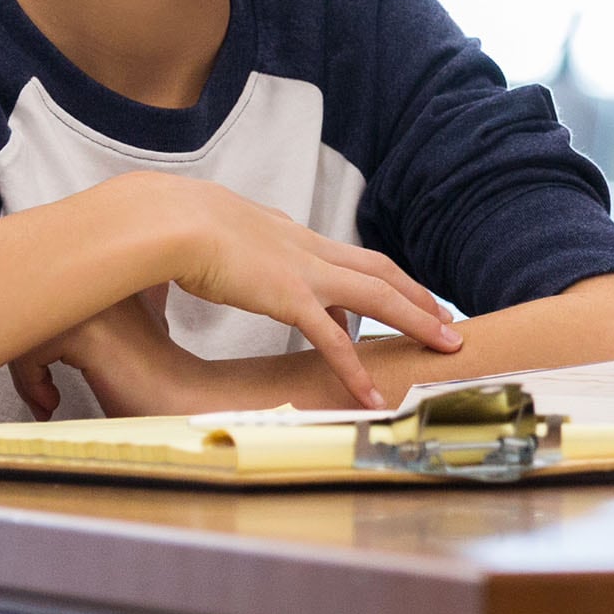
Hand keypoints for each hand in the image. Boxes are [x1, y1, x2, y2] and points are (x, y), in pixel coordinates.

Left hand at [14, 286, 265, 419]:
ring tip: (46, 398)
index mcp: (112, 265)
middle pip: (27, 302)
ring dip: (26, 372)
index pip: (44, 282)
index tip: (43, 369)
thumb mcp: (114, 330)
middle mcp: (103, 273)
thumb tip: (19, 314)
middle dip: (24, 352)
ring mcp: (94, 301)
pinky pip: (29, 352)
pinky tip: (53, 402)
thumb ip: (82, 311)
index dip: (33, 328)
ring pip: (22, 325)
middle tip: (38, 388)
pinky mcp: (86, 332)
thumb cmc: (145, 376)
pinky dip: (33, 384)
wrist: (180, 404)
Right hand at [115, 173, 458, 407]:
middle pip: (377, 269)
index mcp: (285, 232)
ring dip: (417, 319)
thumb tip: (204, 256)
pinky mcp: (289, 297)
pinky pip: (333, 339)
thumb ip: (219, 244)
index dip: (370, 276)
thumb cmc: (171, 223)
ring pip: (378, 295)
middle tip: (445, 318)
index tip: (391, 295)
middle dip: (415, 293)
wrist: (166, 219)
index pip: (339, 255)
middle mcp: (304, 247)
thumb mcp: (207, 230)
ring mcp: (302, 271)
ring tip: (447, 344)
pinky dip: (355, 369)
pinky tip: (370, 395)